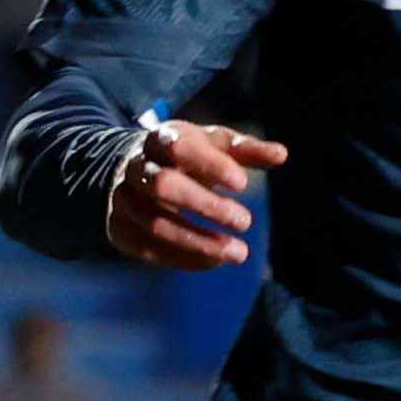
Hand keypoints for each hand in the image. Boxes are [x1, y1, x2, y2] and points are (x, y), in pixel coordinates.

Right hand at [109, 119, 286, 269]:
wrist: (130, 168)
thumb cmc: (184, 154)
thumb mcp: (213, 143)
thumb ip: (245, 149)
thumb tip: (282, 155)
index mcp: (160, 139)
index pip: (180, 148)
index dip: (210, 166)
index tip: (243, 184)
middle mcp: (135, 168)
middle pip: (163, 186)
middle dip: (206, 206)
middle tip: (246, 221)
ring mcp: (123, 200)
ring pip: (155, 224)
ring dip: (199, 242)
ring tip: (239, 253)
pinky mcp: (119, 229)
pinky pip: (148, 250)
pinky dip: (183, 259)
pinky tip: (213, 261)